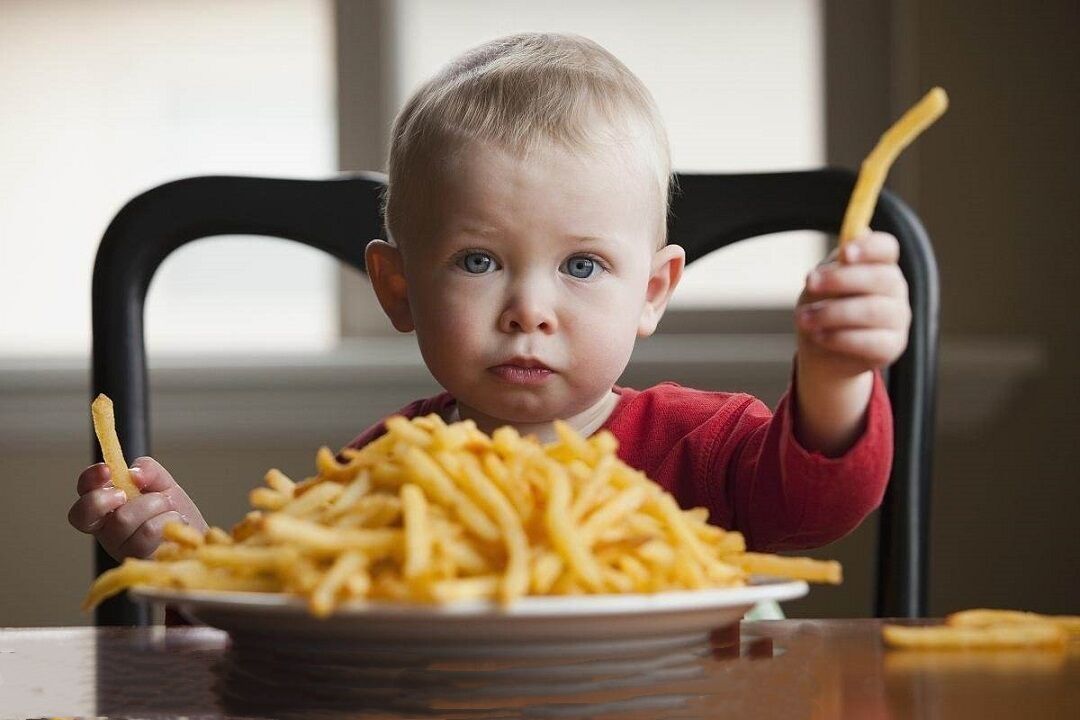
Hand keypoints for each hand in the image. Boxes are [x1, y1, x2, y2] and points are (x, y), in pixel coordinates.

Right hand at [68, 457, 207, 560]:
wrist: (196, 538)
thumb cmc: (173, 512)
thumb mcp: (161, 482)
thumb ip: (147, 469)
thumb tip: (134, 474)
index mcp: (107, 508)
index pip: (83, 494)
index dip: (88, 480)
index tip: (106, 471)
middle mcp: (107, 530)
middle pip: (92, 511)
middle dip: (118, 496)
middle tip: (137, 496)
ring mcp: (121, 548)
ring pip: (124, 518)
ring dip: (156, 505)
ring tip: (169, 508)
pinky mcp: (138, 559)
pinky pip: (148, 532)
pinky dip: (169, 518)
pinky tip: (176, 521)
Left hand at [795, 231, 910, 377]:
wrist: (822, 350)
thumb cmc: (824, 306)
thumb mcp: (823, 282)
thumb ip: (836, 265)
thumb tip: (851, 240)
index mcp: (880, 265)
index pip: (886, 248)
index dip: (869, 248)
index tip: (845, 253)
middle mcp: (896, 289)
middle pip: (881, 277)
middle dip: (840, 279)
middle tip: (810, 283)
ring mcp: (898, 318)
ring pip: (872, 310)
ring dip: (832, 313)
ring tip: (803, 318)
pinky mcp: (893, 346)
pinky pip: (870, 341)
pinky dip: (840, 338)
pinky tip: (818, 336)